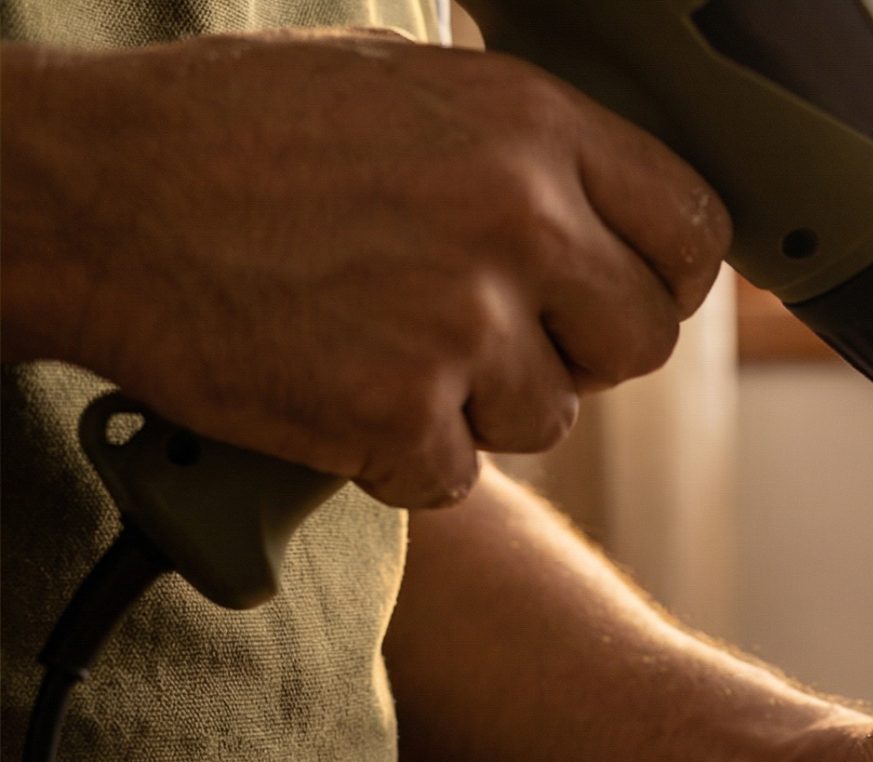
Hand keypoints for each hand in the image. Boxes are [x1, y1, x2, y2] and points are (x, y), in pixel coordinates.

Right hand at [0, 31, 728, 506]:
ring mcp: (461, 320)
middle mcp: (518, 218)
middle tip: (493, 339)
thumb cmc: (230, 131)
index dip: (662, 278)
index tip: (622, 296)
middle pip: (640, 340)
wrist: (89, 192)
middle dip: (578, 354)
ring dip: (477, 406)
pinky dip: (397, 456)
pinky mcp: (397, 411)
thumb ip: (521, 147)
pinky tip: (335, 391)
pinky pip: (455, 474)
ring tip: (381, 343)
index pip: (691, 231)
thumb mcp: (402, 84)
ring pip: (548, 418)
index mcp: (532, 125)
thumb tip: (609, 206)